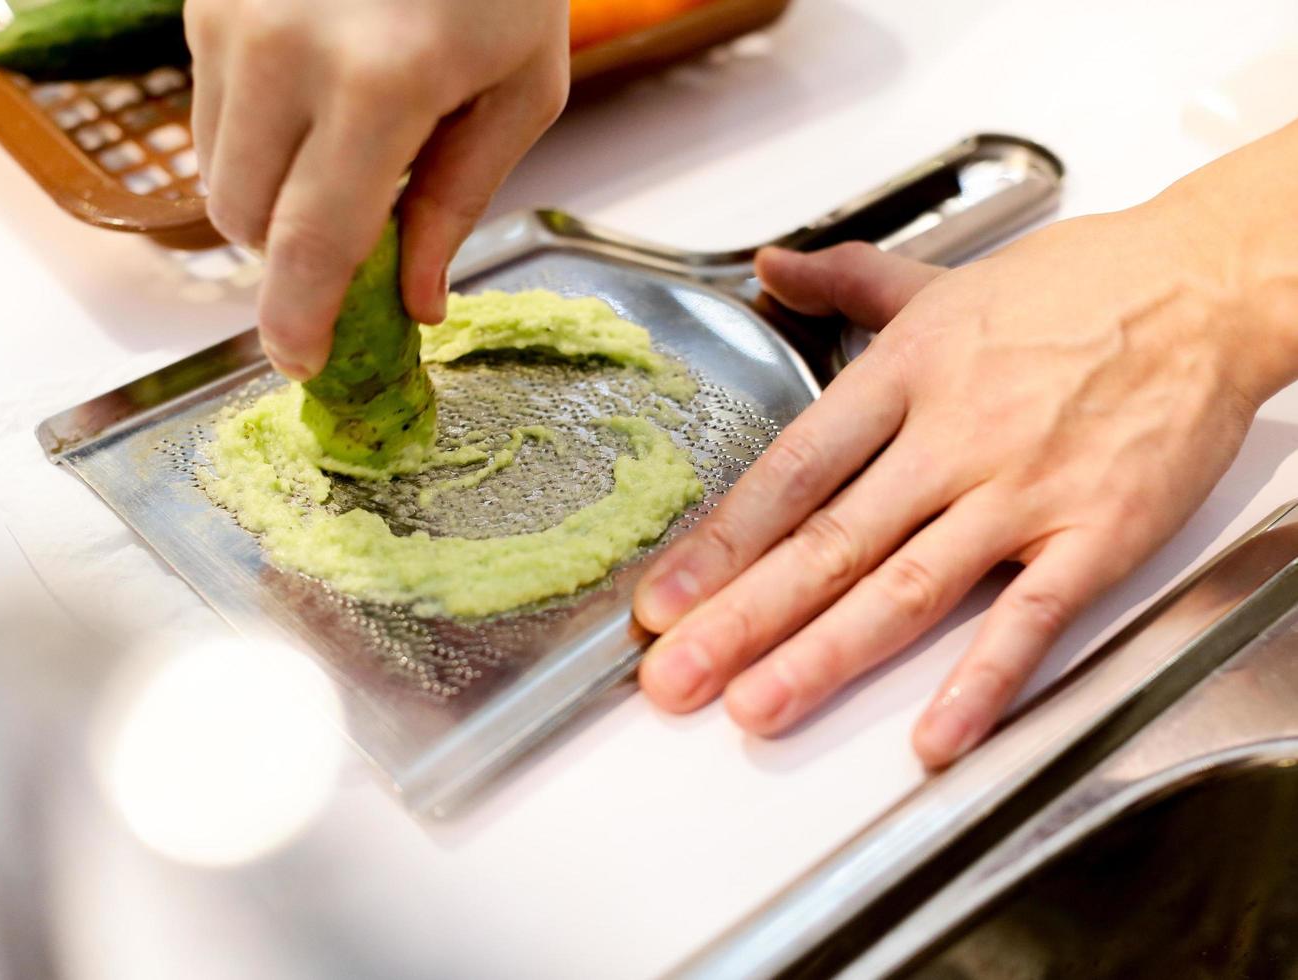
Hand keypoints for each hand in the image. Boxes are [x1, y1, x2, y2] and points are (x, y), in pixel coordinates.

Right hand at [185, 0, 569, 377]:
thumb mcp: (520, 85)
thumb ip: (460, 199)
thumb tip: (416, 301)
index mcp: (379, 84)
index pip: (313, 242)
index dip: (299, 318)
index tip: (299, 361)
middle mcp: (283, 49)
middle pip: (244, 218)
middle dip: (289, 254)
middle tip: (351, 242)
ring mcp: (230, 14)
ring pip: (214, 170)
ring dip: (269, 193)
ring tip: (345, 144)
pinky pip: (207, 109)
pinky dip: (256, 132)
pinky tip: (314, 92)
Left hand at [633, 204, 1290, 766]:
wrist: (1207, 287)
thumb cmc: (1077, 287)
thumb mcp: (941, 278)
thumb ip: (845, 280)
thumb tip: (771, 267)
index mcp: (904, 374)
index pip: (791, 471)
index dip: (720, 541)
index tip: (663, 598)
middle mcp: (952, 437)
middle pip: (828, 541)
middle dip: (742, 617)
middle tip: (675, 676)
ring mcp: (1021, 492)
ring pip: (906, 587)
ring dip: (825, 656)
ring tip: (757, 708)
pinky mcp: (1095, 535)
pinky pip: (1030, 619)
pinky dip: (981, 681)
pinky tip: (934, 735)